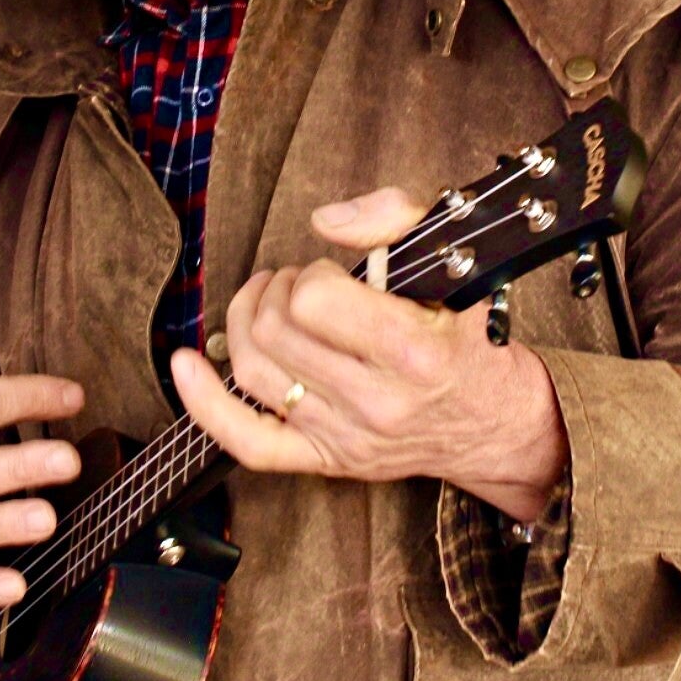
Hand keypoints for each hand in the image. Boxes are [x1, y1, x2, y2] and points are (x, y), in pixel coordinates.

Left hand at [170, 187, 567, 521]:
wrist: (496, 424)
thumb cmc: (470, 339)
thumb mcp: (456, 263)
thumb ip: (393, 219)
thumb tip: (324, 219)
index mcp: (412, 351)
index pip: (315, 301)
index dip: (311, 274)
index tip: (332, 274)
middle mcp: (376, 403)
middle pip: (274, 332)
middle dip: (277, 291)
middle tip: (301, 285)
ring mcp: (345, 438)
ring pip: (252, 370)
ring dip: (246, 322)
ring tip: (270, 305)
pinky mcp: (324, 461)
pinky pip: (247, 441)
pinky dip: (204, 403)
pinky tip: (184, 365)